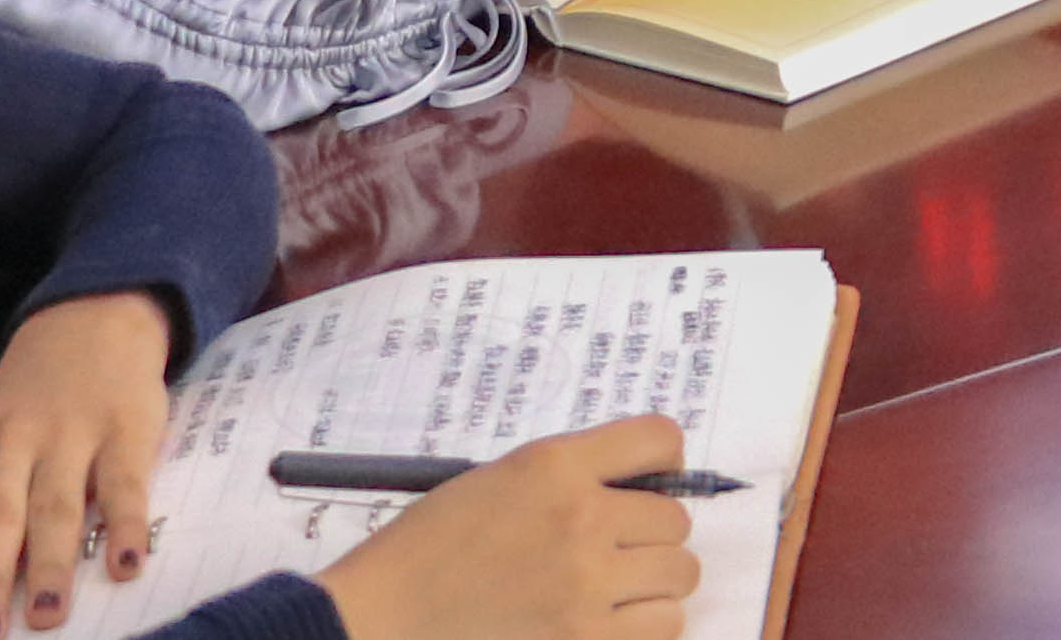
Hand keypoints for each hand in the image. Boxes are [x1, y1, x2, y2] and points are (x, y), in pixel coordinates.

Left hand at [0, 291, 169, 637]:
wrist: (86, 330)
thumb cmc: (5, 424)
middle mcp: (1, 445)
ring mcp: (65, 435)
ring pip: (54, 505)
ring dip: (49, 562)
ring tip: (45, 615)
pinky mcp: (123, 430)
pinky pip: (123, 482)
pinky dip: (124, 524)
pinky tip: (124, 564)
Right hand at [310, 417, 702, 639]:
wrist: (380, 617)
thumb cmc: (428, 550)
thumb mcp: (498, 481)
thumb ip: (571, 476)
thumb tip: (644, 486)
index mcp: (555, 466)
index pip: (661, 438)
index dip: (664, 462)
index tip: (651, 482)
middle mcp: (581, 519)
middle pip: (676, 519)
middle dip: (651, 534)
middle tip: (612, 550)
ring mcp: (587, 585)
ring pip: (680, 574)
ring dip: (654, 582)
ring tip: (613, 590)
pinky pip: (664, 625)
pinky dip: (646, 625)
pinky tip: (607, 621)